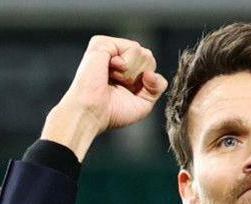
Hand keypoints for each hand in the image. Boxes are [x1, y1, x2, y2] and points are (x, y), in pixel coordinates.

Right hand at [43, 35, 168, 160]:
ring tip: (112, 78)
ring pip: (143, 52)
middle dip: (140, 76)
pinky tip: (109, 71)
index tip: (127, 92)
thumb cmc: (113, 112)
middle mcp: (116, 55)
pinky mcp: (103, 43)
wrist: (92, 113)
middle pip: (149, 56)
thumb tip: (152, 72)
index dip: (147, 82)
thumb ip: (157, 87)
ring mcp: (109, 48)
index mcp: (124, 67)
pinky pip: (134, 48)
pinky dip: (126, 65)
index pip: (150, 65)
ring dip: (132, 73)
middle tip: (119, 85)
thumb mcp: (144, 103)